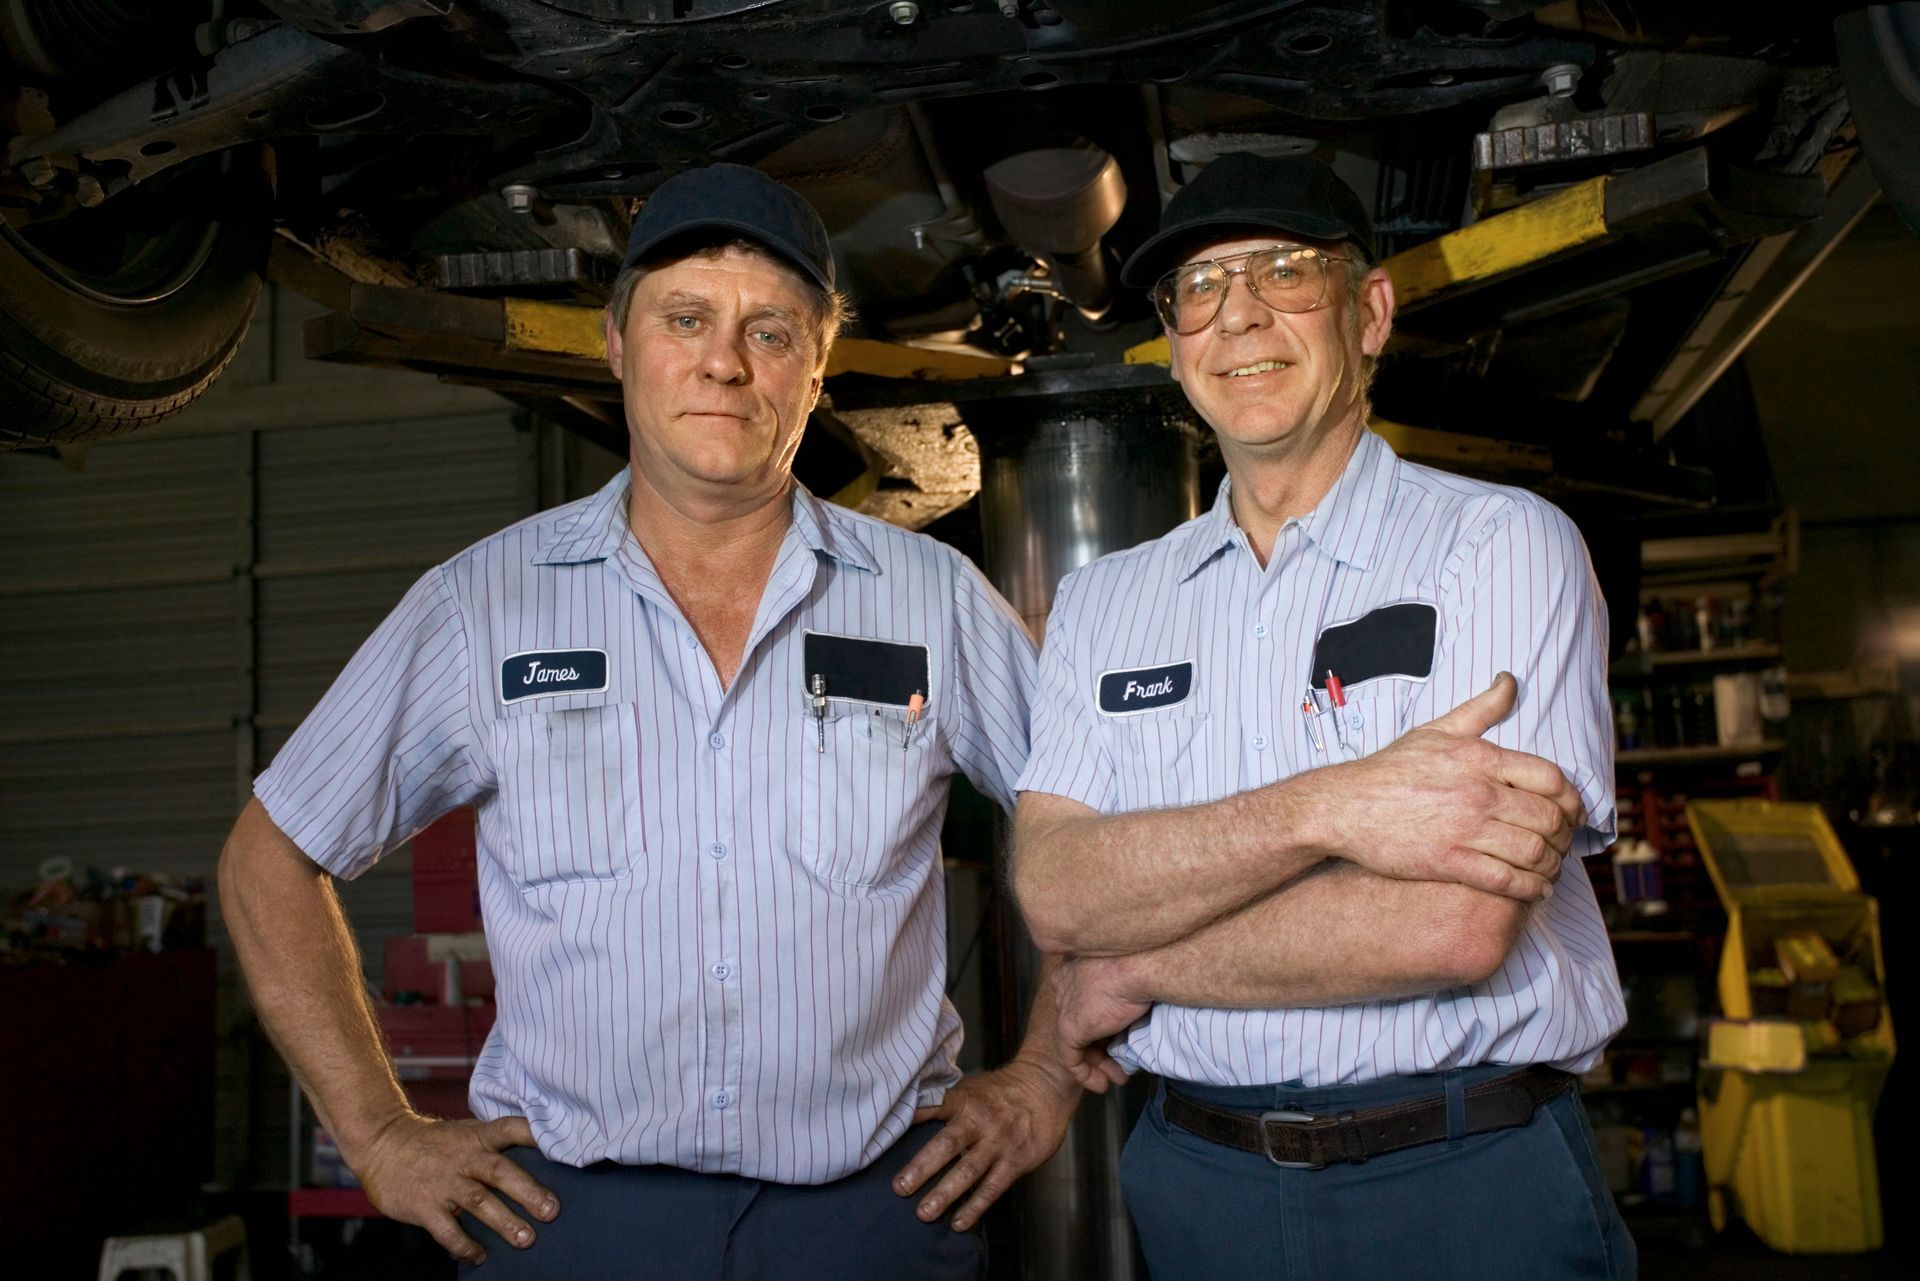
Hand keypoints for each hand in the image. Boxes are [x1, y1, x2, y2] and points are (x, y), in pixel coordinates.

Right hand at [352, 1112, 555, 1265]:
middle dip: (528, 1192)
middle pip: (501, 1172)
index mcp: (477, 1137)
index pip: (510, 1129)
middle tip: (551, 1211)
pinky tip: (480, 1255)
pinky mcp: (424, 1205)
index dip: (535, 1135)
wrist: (382, 1144)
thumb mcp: (464, 1132)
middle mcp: (464, 1158)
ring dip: (504, 1222)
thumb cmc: (432, 1143)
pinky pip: (448, 1230)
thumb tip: (535, 1154)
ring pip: (479, 1202)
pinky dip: (464, 1245)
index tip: (561, 1145)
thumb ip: (493, 1143)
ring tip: (526, 1239)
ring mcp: (444, 1183)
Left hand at [896, 1058, 1079, 1231]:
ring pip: (969, 1171)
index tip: (884, 1135)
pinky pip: (992, 1188)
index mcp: (963, 1099)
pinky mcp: (1016, 1161)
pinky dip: (975, 1207)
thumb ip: (941, 1103)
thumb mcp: (970, 1088)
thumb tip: (901, 1115)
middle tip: (900, 1188)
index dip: (909, 1119)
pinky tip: (958, 1224)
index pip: (932, 1108)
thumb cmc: (999, 1092)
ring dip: (945, 1194)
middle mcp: (980, 1120)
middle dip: (922, 1167)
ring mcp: (999, 1142)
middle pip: (948, 1144)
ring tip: (924, 1213)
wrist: (1046, 1087)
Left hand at [1050, 957, 1145, 1093]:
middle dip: (1101, 1049)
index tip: (1117, 1040)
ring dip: (1099, 1065)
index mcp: (1075, 967)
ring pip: (1077, 1043)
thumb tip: (1129, 1010)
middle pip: (1081, 1024)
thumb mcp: (1129, 976)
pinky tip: (1102, 1084)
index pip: (1084, 1004)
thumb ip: (1120, 992)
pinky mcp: (1069, 1027)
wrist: (1140, 967)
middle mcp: (1064, 985)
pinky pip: (1071, 1058)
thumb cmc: (1142, 965)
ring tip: (1118, 1077)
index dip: (1101, 1026)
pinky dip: (1085, 1074)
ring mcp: (1065, 1006)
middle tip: (1120, 1065)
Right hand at [1319, 672, 1584, 901]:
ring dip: (1552, 865)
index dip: (1571, 800)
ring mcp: (1464, 829)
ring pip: (1533, 851)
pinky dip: (1530, 889)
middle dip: (1565, 836)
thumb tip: (1510, 682)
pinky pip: (1506, 880)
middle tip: (1563, 844)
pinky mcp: (1449, 862)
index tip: (1572, 813)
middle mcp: (1478, 792)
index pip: (1551, 779)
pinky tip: (1535, 890)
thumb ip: (1481, 708)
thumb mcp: (1436, 730)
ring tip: (1552, 869)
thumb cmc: (1390, 769)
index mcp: (1480, 758)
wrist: (1345, 806)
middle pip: (1548, 818)